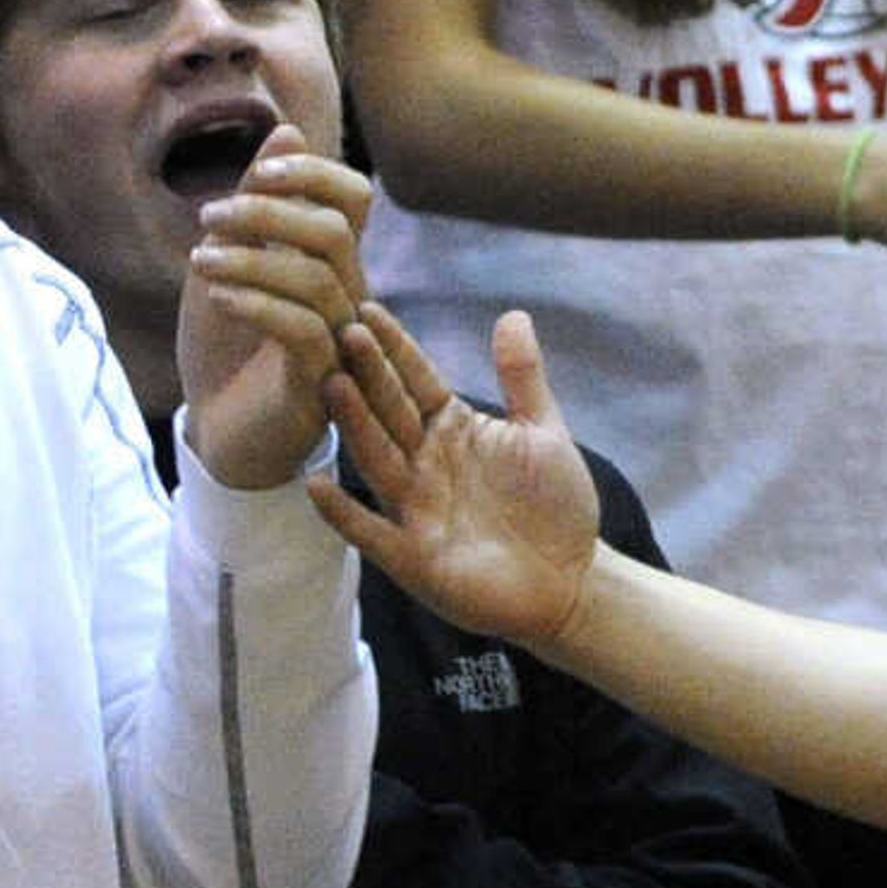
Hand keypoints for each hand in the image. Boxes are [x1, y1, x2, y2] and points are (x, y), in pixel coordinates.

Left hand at [177, 128, 371, 488]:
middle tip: (208, 217)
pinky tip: (217, 299)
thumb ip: (257, 205)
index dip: (312, 172)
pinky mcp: (317, 384)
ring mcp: (337, 341)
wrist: (220, 433)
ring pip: (318, 279)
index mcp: (330, 263)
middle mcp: (346, 297)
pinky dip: (256, 304)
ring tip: (197, 262)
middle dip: (268, 213)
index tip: (258, 172)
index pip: (352, 197)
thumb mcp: (230, 262)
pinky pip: (304, 331)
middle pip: (334, 231)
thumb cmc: (228, 346)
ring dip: (250, 259)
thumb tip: (287, 132)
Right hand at [311, 304, 604, 649]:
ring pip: (377, 459)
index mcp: (453, 429)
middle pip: (389, 412)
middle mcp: (425, 462)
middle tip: (344, 332)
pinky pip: (370, 530)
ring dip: (354, 425)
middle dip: (369, 374)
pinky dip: (344, 511)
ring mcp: (415, 507)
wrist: (570, 579)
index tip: (368, 309)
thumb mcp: (542, 432)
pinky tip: (316, 485)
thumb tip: (512, 314)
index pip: (416, 381)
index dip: (396, 349)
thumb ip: (522, 377)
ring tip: (332, 385)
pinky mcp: (413, 555)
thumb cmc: (554, 505)